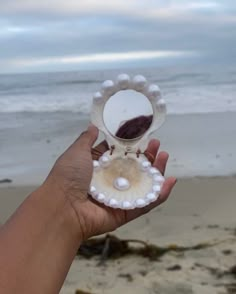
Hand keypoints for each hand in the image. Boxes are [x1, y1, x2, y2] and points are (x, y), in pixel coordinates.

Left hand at [44, 125, 176, 240]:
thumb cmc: (68, 176)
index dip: (132, 145)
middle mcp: (110, 182)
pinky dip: (160, 194)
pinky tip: (170, 181)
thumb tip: (93, 126)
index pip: (120, 155)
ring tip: (164, 156)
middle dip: (147, 156)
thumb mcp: (76, 152)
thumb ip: (86, 139)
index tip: (143, 136)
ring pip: (143, 184)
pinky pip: (146, 203)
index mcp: (99, 167)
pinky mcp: (126, 213)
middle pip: (134, 168)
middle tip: (157, 145)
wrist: (63, 207)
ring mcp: (119, 197)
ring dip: (156, 172)